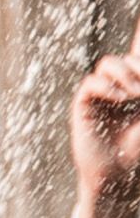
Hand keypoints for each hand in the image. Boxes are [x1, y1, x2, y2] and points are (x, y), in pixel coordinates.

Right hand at [71, 13, 139, 217]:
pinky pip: (92, 82)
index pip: (138, 45)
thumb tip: (136, 82)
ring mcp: (101, 92)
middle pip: (130, 53)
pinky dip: (108, 86)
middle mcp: (120, 81)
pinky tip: (120, 98)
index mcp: (138, 80)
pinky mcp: (84, 104)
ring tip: (134, 93)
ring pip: (110, 63)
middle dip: (138, 67)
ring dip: (126, 73)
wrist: (122, 172)